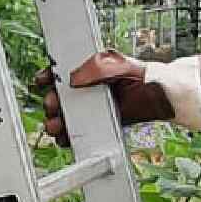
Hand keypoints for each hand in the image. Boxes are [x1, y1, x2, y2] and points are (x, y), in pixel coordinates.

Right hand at [34, 53, 171, 146]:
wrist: (158, 96)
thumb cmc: (140, 75)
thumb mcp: (117, 63)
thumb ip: (96, 68)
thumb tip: (73, 78)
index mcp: (87, 70)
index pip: (61, 73)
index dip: (49, 77)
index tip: (42, 80)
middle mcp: (86, 89)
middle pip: (60, 97)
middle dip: (51, 102)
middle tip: (52, 106)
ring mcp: (91, 108)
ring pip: (67, 116)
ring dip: (57, 121)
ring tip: (55, 126)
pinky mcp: (99, 124)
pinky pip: (81, 132)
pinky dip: (71, 137)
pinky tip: (65, 138)